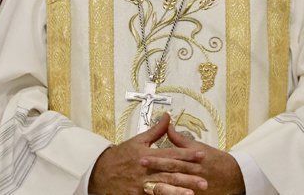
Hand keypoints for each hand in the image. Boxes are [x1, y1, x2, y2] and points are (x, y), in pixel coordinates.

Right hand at [88, 113, 207, 194]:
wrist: (98, 172)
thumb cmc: (120, 156)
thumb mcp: (137, 141)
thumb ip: (156, 131)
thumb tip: (168, 116)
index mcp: (147, 154)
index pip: (171, 154)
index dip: (187, 155)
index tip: (201, 155)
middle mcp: (146, 169)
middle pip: (170, 172)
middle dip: (188, 176)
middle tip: (205, 179)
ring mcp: (141, 184)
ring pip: (163, 187)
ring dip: (179, 190)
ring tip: (193, 192)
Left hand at [140, 122, 244, 194]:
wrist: (233, 176)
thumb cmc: (214, 160)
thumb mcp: (198, 147)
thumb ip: (180, 139)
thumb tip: (167, 125)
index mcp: (193, 159)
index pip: (172, 158)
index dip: (156, 158)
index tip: (141, 158)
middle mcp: (193, 173)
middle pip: (171, 173)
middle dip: (155, 172)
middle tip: (139, 169)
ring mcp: (194, 187)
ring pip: (175, 188)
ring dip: (160, 187)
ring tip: (145, 187)